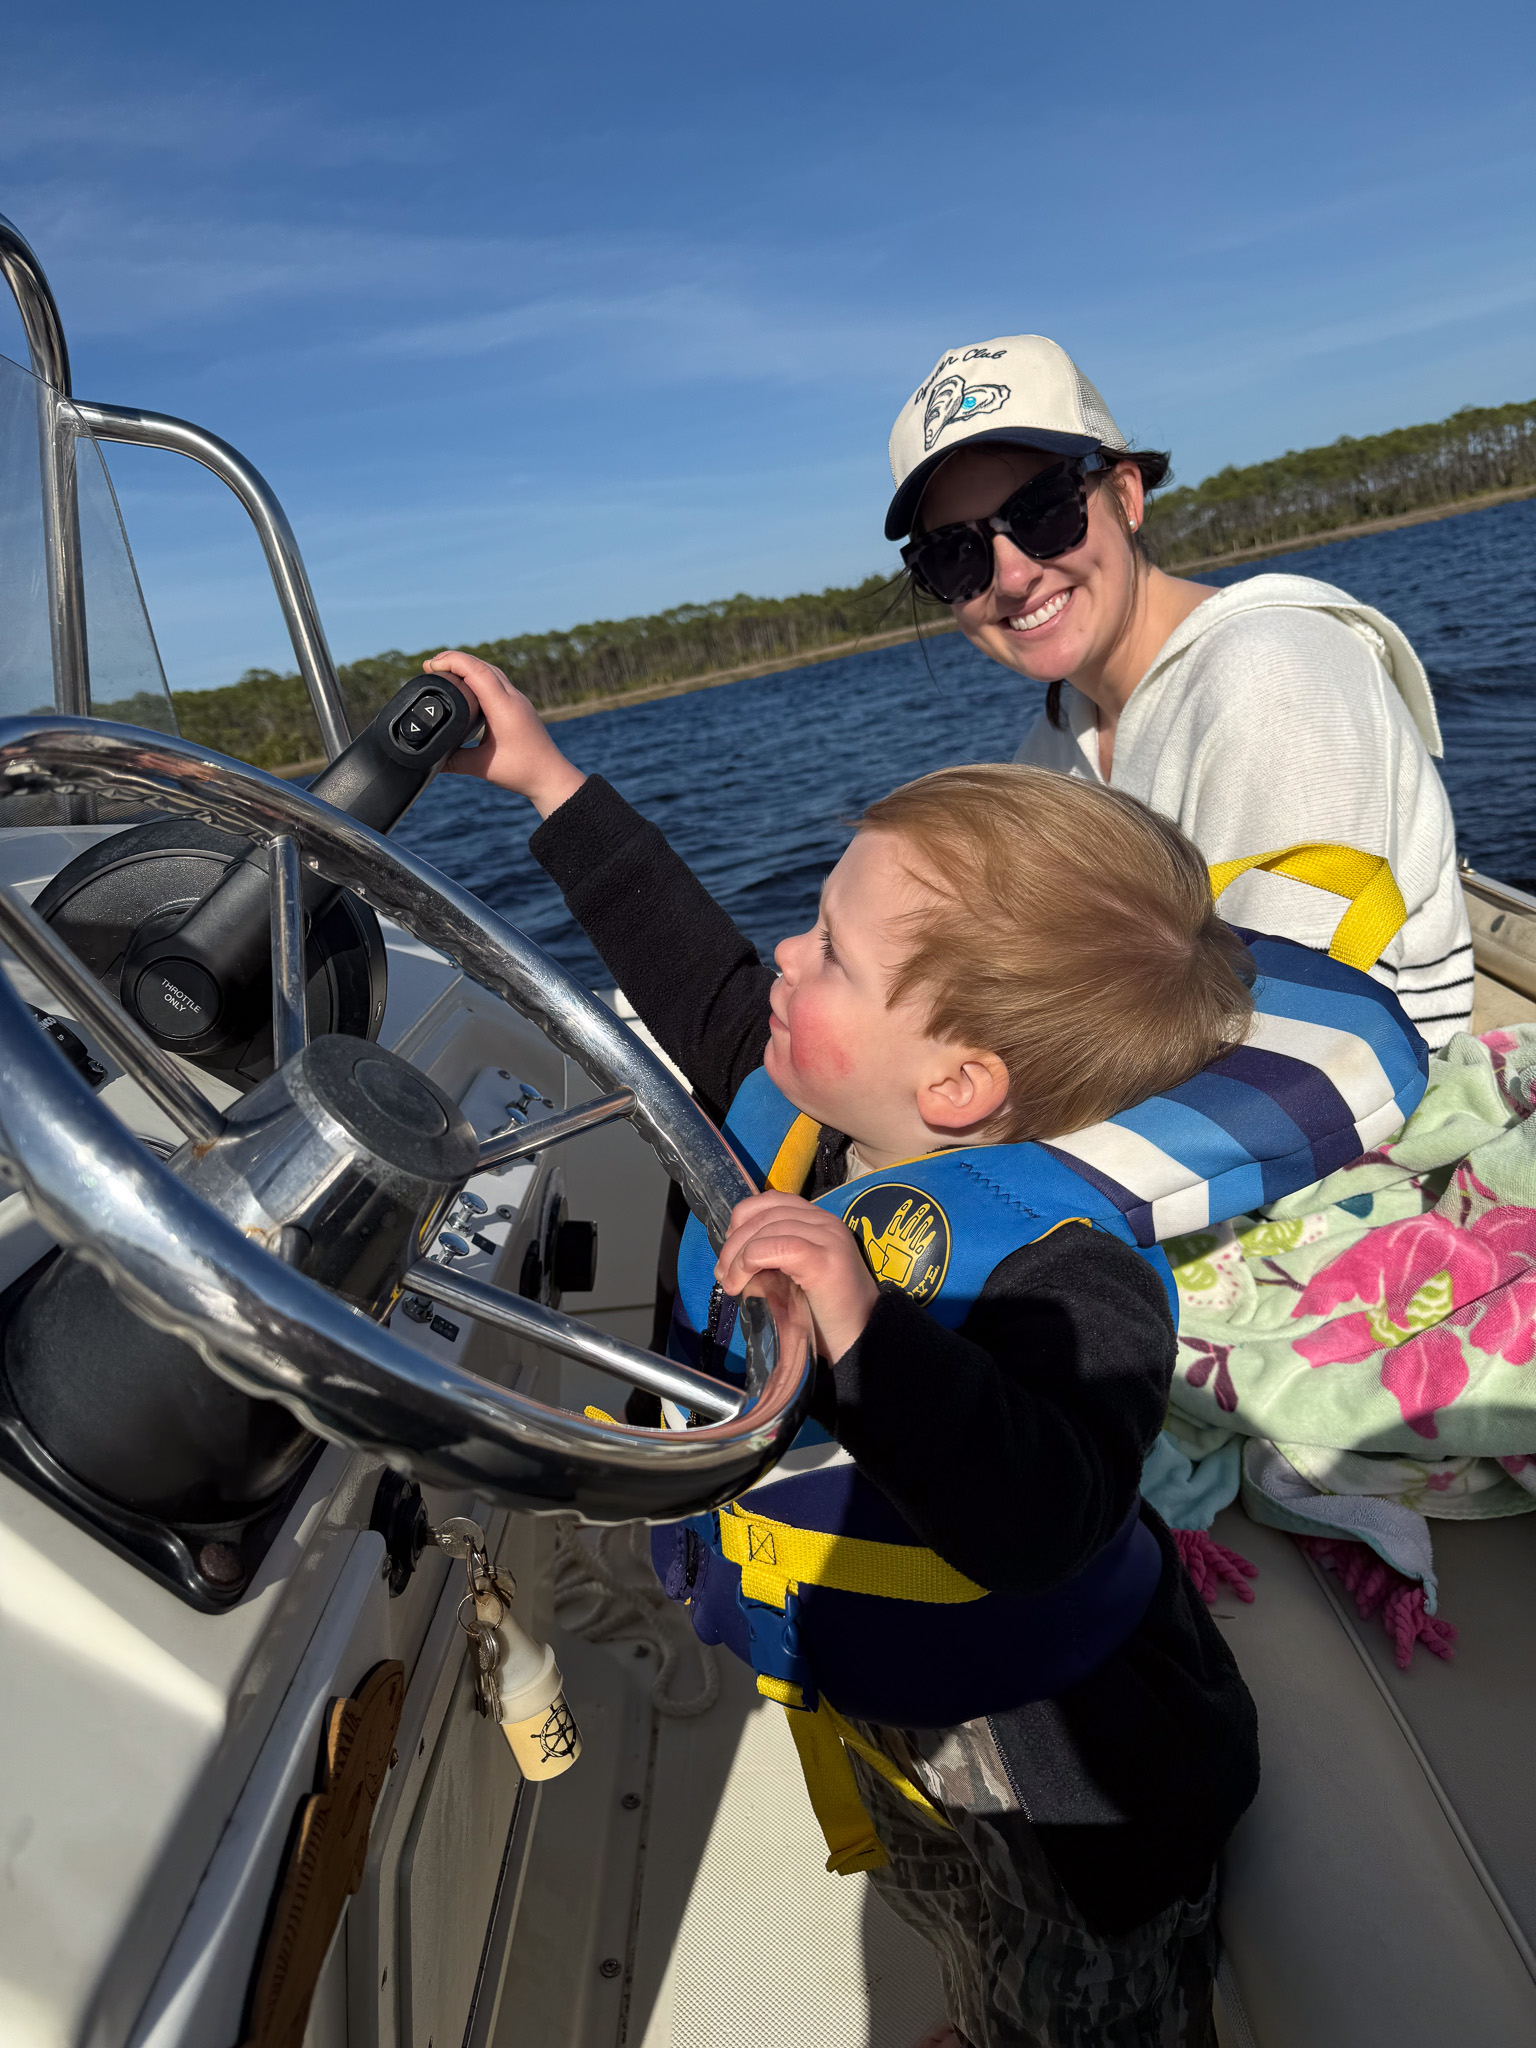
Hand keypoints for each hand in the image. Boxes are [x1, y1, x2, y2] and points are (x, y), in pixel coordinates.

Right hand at [422, 650, 586, 817]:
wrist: (552, 777)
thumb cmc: (522, 772)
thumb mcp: (481, 767)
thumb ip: (453, 762)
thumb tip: (429, 760)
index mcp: (504, 707)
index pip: (478, 671)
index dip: (452, 662)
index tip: (430, 665)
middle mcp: (513, 698)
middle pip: (483, 665)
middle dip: (455, 659)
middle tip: (430, 665)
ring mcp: (518, 700)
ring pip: (491, 670)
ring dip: (468, 665)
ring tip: (445, 669)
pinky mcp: (519, 706)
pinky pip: (498, 680)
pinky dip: (479, 675)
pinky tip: (468, 683)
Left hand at [715, 1191, 878, 1362]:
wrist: (863, 1341)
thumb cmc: (826, 1316)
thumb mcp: (790, 1281)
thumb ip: (767, 1264)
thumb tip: (729, 1263)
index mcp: (819, 1222)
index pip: (772, 1201)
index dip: (743, 1220)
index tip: (730, 1253)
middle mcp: (826, 1222)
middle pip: (765, 1213)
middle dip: (734, 1242)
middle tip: (723, 1274)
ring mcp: (828, 1238)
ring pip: (767, 1228)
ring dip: (737, 1256)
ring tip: (731, 1284)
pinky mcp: (824, 1259)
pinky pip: (776, 1247)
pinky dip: (750, 1261)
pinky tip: (743, 1282)